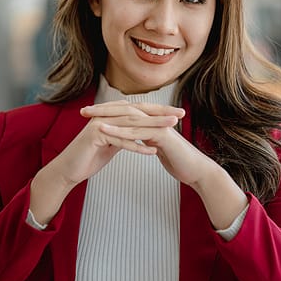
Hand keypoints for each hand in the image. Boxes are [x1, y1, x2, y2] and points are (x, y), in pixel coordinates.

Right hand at [29, 101, 182, 223]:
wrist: (68, 170)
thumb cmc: (88, 157)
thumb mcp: (111, 143)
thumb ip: (124, 135)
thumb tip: (140, 133)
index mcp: (111, 115)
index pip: (139, 110)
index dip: (159, 111)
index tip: (177, 114)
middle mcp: (106, 115)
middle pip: (137, 112)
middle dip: (161, 113)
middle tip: (180, 114)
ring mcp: (100, 124)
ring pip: (131, 124)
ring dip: (153, 126)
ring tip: (171, 128)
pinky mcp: (95, 136)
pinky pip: (119, 141)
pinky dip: (136, 147)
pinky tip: (151, 152)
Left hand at [83, 101, 211, 187]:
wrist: (197, 170)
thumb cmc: (180, 162)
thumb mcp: (160, 149)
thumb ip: (149, 141)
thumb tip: (139, 140)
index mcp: (153, 121)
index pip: (127, 113)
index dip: (108, 112)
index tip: (90, 114)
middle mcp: (155, 119)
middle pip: (125, 110)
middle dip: (103, 110)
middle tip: (83, 111)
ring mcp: (159, 125)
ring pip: (129, 118)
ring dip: (107, 117)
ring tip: (88, 118)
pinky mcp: (162, 135)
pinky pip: (137, 132)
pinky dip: (119, 131)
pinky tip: (104, 131)